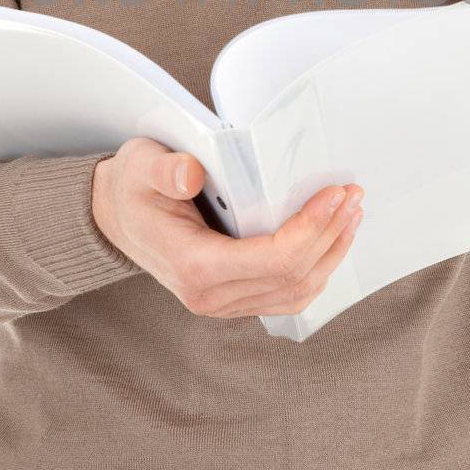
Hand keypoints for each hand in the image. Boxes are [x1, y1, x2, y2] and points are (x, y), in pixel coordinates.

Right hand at [92, 137, 364, 317]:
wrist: (116, 217)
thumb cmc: (133, 189)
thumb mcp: (140, 166)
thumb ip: (166, 171)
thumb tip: (191, 175)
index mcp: (194, 267)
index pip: (273, 260)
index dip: (312, 228)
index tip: (334, 194)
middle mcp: (211, 296)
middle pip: (294, 277)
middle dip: (331, 234)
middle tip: (352, 195)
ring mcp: (225, 303)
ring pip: (297, 292)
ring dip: (331, 252)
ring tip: (350, 213)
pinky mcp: (235, 298)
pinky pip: (288, 293)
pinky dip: (317, 266)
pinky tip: (330, 237)